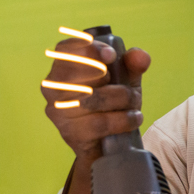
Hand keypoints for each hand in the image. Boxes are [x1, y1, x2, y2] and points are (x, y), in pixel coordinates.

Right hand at [41, 37, 150, 158]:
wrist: (107, 145)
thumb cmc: (112, 104)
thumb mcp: (125, 80)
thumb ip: (132, 64)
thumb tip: (140, 56)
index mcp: (64, 67)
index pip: (65, 50)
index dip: (87, 49)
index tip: (111, 55)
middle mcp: (54, 88)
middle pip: (73, 72)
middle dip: (107, 77)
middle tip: (126, 88)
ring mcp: (59, 111)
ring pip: (90, 98)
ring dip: (121, 99)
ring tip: (134, 104)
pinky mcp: (70, 133)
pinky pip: (98, 123)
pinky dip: (122, 120)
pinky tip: (133, 118)